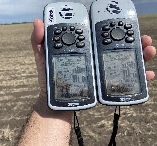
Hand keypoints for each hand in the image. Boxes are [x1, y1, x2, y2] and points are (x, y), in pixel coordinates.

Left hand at [31, 19, 155, 94]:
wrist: (56, 101)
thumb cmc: (49, 80)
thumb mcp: (42, 58)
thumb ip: (38, 41)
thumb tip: (38, 21)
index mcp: (83, 50)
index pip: (101, 37)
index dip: (114, 29)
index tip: (124, 24)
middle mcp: (94, 59)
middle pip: (117, 47)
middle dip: (133, 41)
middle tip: (143, 37)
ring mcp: (101, 72)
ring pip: (125, 61)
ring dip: (140, 55)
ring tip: (149, 51)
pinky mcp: (105, 85)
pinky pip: (125, 80)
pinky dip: (139, 78)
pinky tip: (147, 75)